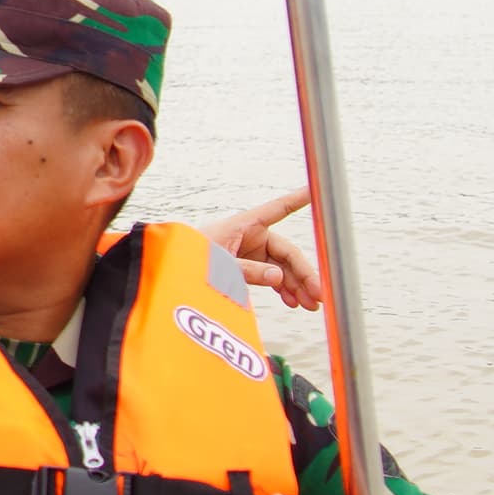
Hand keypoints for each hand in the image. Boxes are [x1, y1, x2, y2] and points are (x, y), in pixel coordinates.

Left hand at [198, 187, 324, 310]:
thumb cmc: (191, 257)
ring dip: (297, 285)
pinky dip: (284, 289)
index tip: (318, 190)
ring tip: (310, 304)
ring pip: (283, 268)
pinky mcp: (249, 266)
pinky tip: (293, 301)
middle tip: (319, 293)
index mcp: (246, 224)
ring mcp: (253, 252)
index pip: (279, 209)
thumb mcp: (219, 263)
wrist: (175, 269)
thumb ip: (248, 269)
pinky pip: (273, 277)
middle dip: (305, 273)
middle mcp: (253, 236)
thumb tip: (278, 277)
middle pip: (288, 252)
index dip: (299, 199)